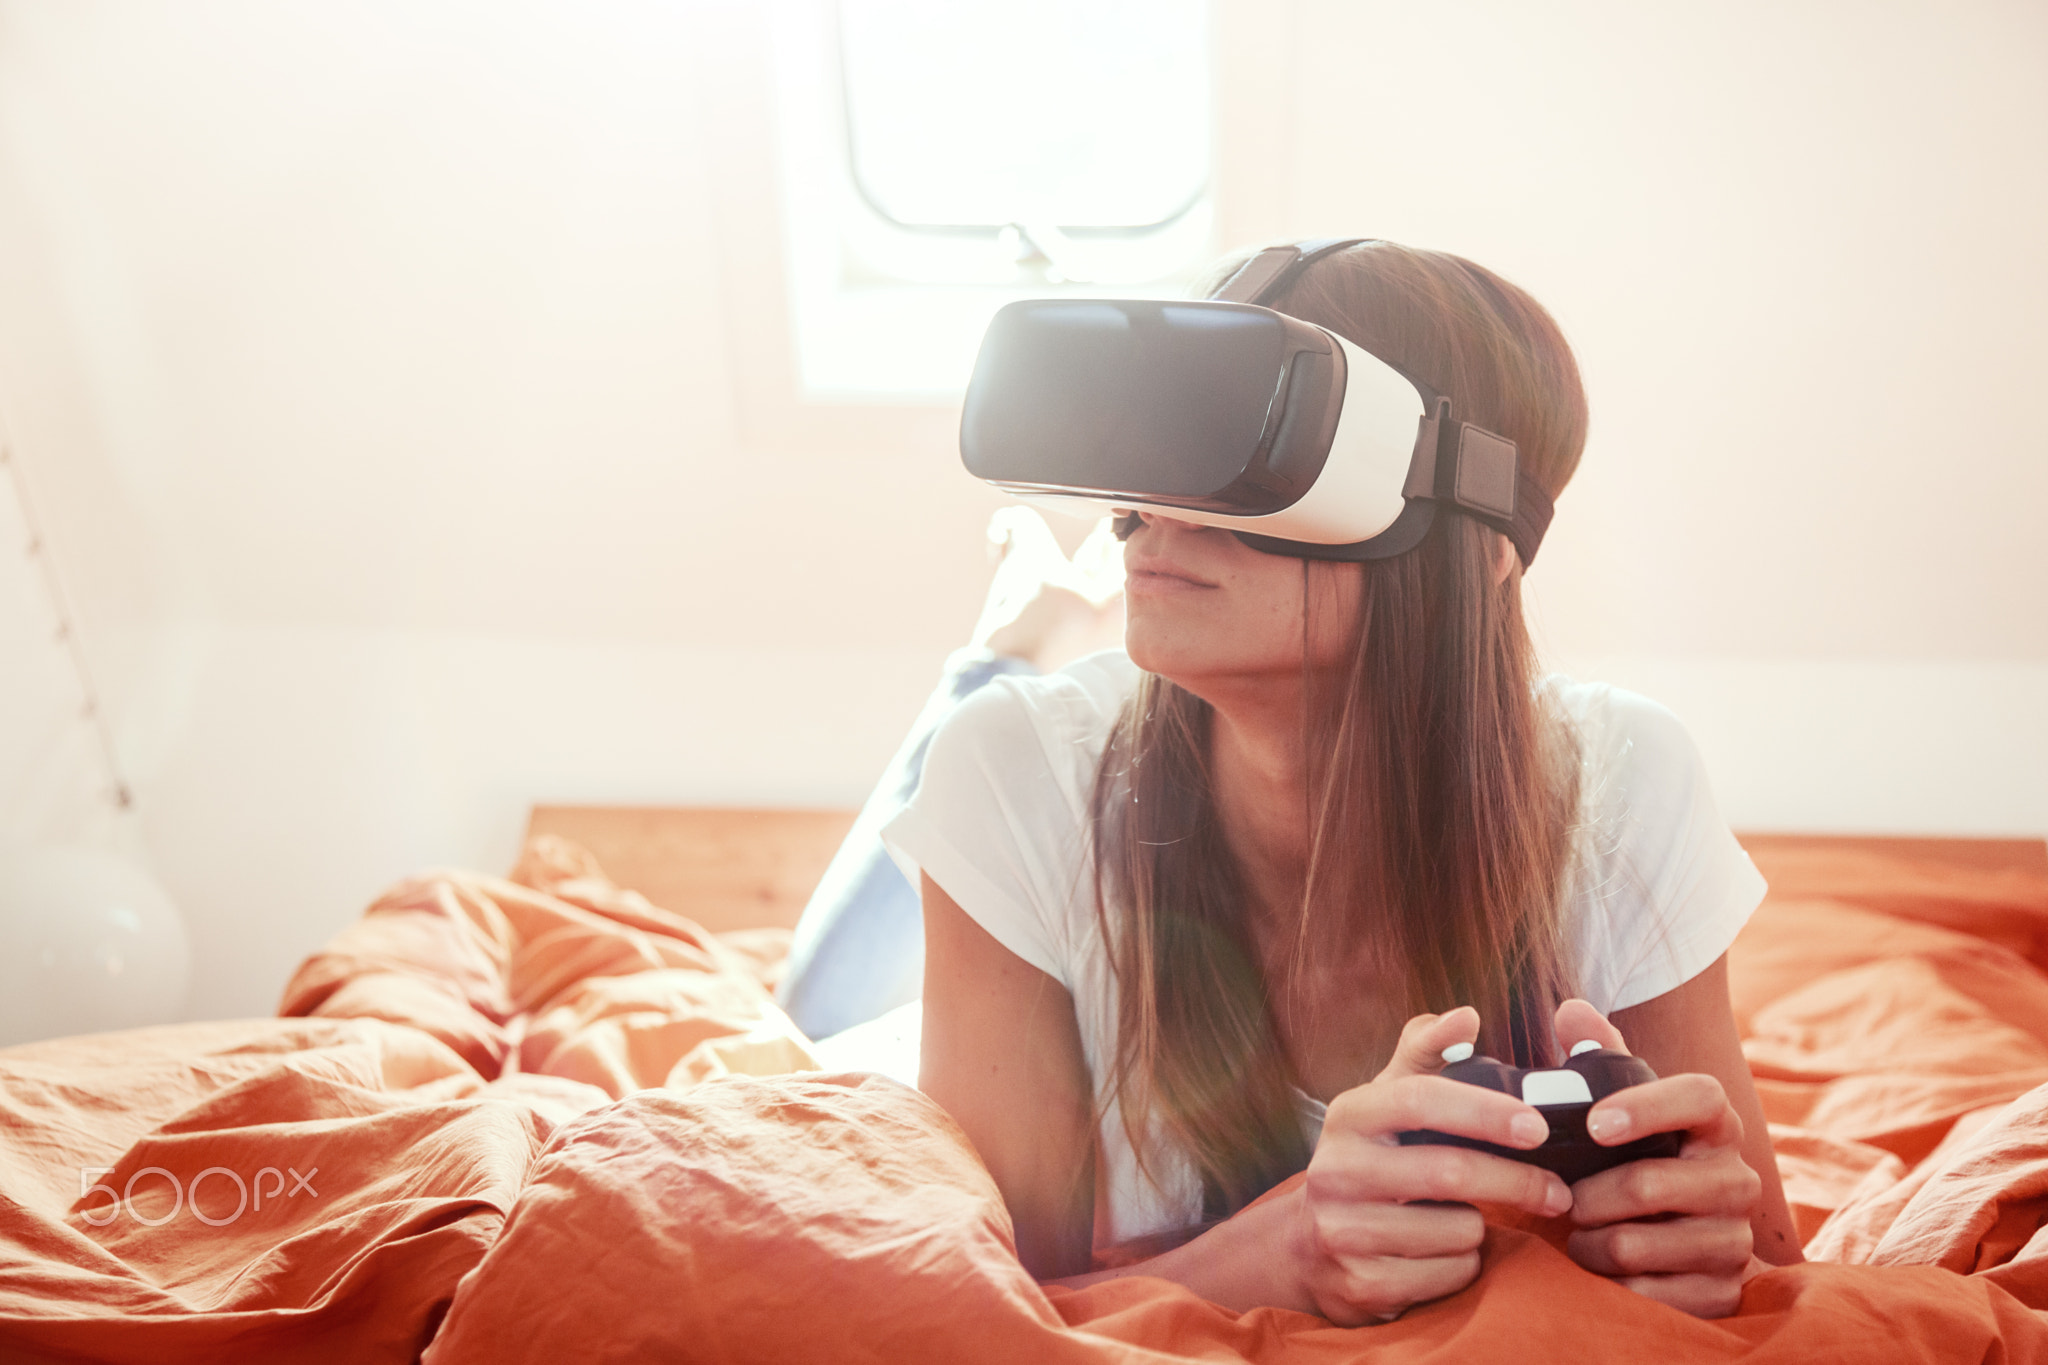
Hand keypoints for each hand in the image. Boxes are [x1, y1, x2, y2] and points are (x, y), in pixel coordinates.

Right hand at [1293, 1007, 1573, 1324]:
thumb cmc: (1371, 1160)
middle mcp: (1336, 1170)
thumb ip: (1427, 1052)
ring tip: (1465, 1220)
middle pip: (1448, 1172)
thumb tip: (1466, 1015)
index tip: (1539, 1126)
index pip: (1421, 1100)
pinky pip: (1448, 1276)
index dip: (1485, 1111)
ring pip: (1457, 1232)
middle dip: (1516, 1182)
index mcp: (1350, 1115)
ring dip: (1482, 1229)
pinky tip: (1442, 1254)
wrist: (1309, 1247)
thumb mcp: (1387, 1101)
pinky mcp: (1360, 1285)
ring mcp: (1343, 1231)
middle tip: (1558, 1191)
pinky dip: (1463, 1266)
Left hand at [1554, 999, 1761, 1318]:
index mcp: (1715, 1124)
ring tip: (1578, 1235)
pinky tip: (1604, 1272)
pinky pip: (1649, 1294)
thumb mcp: (1625, 1110)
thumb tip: (1570, 1010)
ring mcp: (1733, 1239)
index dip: (1647, 1105)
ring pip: (1637, 1243)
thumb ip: (1600, 1059)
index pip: (1700, 1095)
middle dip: (1588, 1195)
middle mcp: (1736, 1178)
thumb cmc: (1644, 1162)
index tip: (1595, 1123)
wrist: (1688, 1248)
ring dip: (1590, 1242)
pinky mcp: (1722, 1291)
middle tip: (1561, 1199)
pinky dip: (1612, 1284)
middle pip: (1650, 1183)